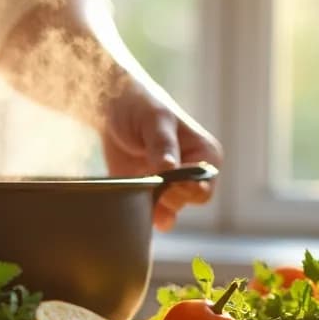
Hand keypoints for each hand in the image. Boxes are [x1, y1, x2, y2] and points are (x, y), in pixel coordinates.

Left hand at [101, 80, 223, 230]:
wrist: (112, 105)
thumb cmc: (141, 106)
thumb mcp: (154, 119)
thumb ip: (162, 144)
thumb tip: (169, 169)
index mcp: (206, 157)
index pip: (202, 190)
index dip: (181, 190)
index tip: (161, 180)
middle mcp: (193, 175)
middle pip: (183, 203)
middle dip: (162, 197)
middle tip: (143, 178)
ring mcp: (170, 186)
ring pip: (164, 212)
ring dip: (147, 203)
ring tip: (133, 182)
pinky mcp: (148, 193)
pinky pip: (148, 214)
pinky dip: (137, 210)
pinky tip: (128, 196)